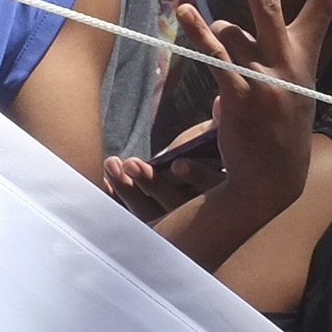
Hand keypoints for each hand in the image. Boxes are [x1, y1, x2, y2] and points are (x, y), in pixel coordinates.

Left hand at [104, 122, 225, 219]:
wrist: (202, 189)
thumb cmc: (210, 156)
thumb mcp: (219, 140)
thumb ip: (220, 125)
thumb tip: (221, 102)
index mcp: (226, 192)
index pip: (214, 187)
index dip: (197, 175)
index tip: (178, 164)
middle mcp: (201, 217)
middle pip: (177, 206)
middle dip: (153, 184)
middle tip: (131, 164)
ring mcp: (175, 228)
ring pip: (152, 216)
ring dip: (128, 191)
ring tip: (112, 164)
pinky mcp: (153, 229)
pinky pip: (133, 221)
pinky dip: (118, 202)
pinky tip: (104, 184)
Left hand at [179, 0, 331, 225]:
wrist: (273, 178)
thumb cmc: (277, 125)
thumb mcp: (283, 84)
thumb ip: (256, 50)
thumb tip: (223, 25)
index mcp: (306, 58)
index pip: (327, 6)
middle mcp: (289, 64)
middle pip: (271, 6)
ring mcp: (266, 80)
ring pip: (234, 32)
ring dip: (211, 26)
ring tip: (190, 6)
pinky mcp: (240, 97)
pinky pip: (216, 59)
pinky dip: (199, 35)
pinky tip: (185, 15)